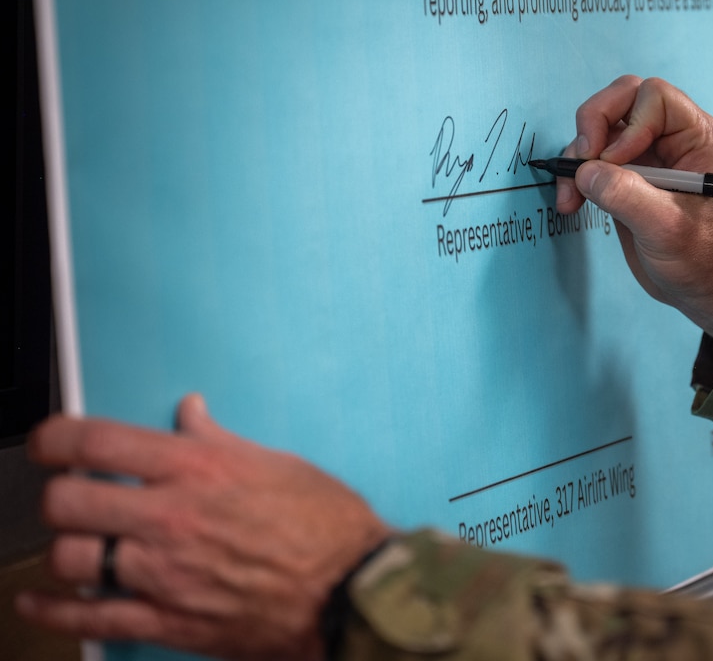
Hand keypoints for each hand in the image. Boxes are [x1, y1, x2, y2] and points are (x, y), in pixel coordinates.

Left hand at [16, 394, 390, 660]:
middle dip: (58, 495)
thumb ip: (220, 440)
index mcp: (198, 469)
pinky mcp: (169, 619)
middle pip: (68, 500)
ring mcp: (164, 572)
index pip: (98, 442)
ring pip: (70, 557)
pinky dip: (55, 609)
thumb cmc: (327, 525)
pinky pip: (90, 617)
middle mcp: (171, 517)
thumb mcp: (277, 463)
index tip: (48, 442)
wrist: (349, 589)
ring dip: (64, 548)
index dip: (55, 438)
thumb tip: (191, 415)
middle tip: (70, 496)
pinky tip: (41, 600)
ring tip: (77, 543)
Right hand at [559, 76, 712, 348]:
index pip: (655, 98)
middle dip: (594, 126)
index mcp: (698, 138)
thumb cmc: (701, 260)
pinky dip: (577, 174)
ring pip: (603, 127)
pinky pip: (595, 155)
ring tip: (571, 196)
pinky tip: (572, 201)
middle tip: (582, 161)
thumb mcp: (665, 229)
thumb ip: (626, 195)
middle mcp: (674, 138)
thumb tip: (585, 171)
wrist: (702, 290)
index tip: (614, 162)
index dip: (627, 123)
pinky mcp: (629, 174)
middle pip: (624, 99)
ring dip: (579, 155)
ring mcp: (650, 154)